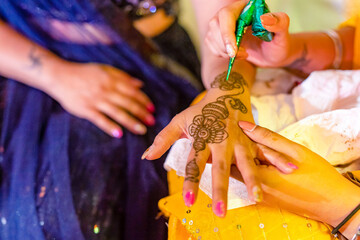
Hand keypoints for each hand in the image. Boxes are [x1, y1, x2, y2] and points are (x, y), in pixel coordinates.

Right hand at [45, 62, 154, 136]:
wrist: (59, 75)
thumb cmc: (84, 73)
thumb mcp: (104, 70)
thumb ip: (122, 77)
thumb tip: (140, 84)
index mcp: (111, 79)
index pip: (132, 91)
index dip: (143, 100)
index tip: (152, 108)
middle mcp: (105, 89)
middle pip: (127, 103)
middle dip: (141, 113)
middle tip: (151, 121)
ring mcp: (95, 100)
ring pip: (117, 112)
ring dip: (131, 122)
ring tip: (141, 130)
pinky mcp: (85, 109)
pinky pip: (100, 120)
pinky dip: (110, 127)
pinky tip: (119, 134)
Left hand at [142, 78, 295, 216]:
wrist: (226, 93)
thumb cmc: (200, 112)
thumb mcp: (179, 121)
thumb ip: (163, 140)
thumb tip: (146, 157)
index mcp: (202, 138)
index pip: (193, 163)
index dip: (190, 182)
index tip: (188, 202)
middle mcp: (221, 140)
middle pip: (220, 167)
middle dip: (221, 189)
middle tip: (221, 212)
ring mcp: (239, 139)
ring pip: (247, 161)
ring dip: (253, 180)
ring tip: (257, 198)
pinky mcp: (253, 137)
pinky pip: (266, 150)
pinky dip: (278, 160)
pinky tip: (291, 171)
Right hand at [205, 0, 291, 67]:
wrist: (274, 55)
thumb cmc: (280, 43)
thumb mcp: (283, 34)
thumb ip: (279, 23)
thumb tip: (265, 18)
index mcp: (246, 7)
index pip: (227, 15)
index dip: (226, 33)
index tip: (233, 51)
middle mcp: (233, 14)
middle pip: (214, 25)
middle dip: (224, 44)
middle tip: (241, 55)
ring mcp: (225, 26)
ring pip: (211, 36)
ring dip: (224, 51)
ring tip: (244, 54)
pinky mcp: (220, 38)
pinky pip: (211, 45)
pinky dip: (221, 54)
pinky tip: (236, 55)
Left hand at [235, 121, 359, 228]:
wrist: (335, 205)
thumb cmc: (318, 175)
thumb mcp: (294, 151)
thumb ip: (267, 138)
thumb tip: (243, 125)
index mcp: (259, 178)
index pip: (232, 158)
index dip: (232, 141)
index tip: (232, 128)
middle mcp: (256, 190)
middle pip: (236, 166)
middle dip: (237, 149)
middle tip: (241, 133)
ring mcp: (261, 197)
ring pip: (245, 172)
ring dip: (248, 157)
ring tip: (252, 142)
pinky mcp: (268, 199)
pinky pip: (255, 179)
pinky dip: (257, 166)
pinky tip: (264, 157)